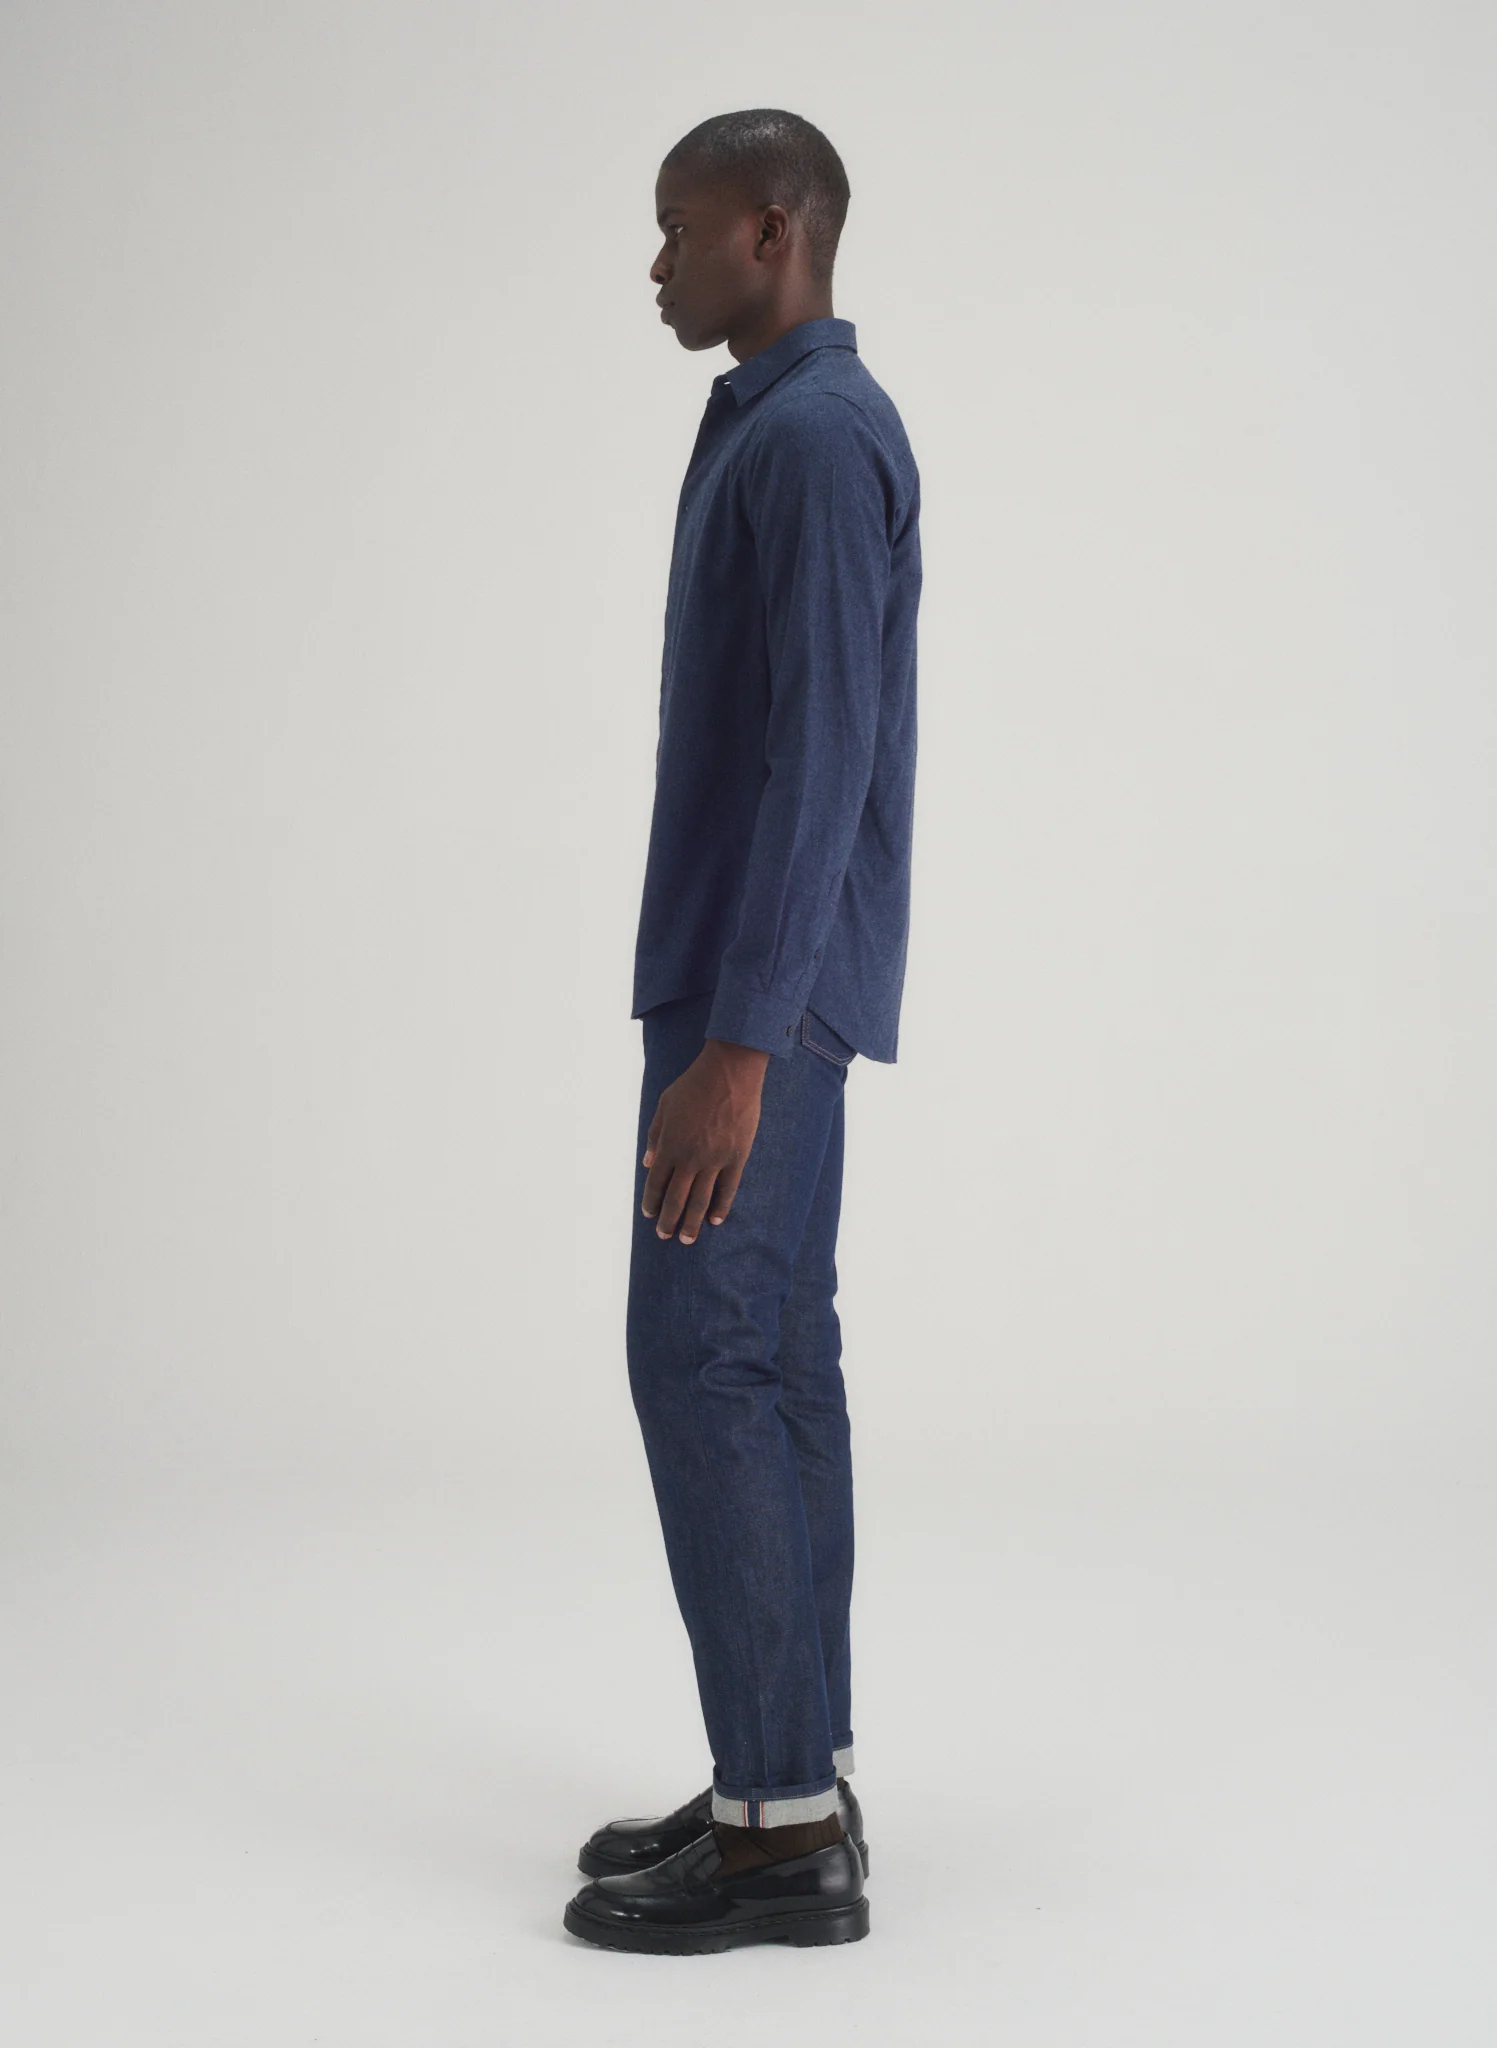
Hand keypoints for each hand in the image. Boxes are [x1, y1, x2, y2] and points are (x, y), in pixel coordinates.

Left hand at [641, 1038, 769, 1243]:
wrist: (729, 1073)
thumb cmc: (693, 1085)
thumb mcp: (664, 1107)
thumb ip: (655, 1136)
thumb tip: (649, 1163)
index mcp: (669, 1146)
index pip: (656, 1183)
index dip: (651, 1201)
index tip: (649, 1214)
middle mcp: (690, 1158)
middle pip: (677, 1198)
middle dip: (668, 1220)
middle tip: (664, 1236)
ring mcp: (715, 1160)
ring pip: (701, 1200)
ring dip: (692, 1222)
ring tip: (687, 1239)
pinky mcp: (736, 1157)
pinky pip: (728, 1188)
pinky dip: (721, 1206)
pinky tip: (715, 1220)